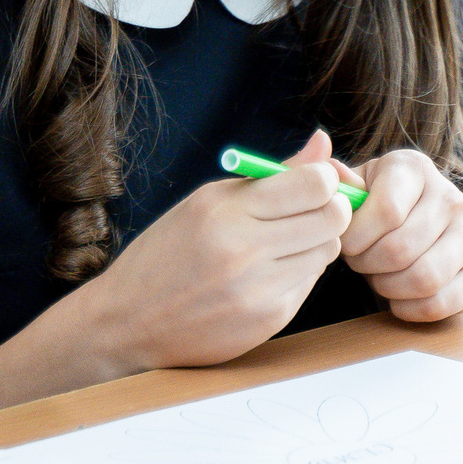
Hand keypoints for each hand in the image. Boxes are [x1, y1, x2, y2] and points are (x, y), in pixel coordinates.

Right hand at [78, 130, 350, 370]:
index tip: (313, 183)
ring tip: (282, 245)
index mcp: (224, 210)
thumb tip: (323, 142)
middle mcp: (243, 248)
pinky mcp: (270, 318)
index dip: (324, 179)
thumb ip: (271, 174)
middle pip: (333, 217)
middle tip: (310, 212)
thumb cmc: (166, 254)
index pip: (313, 183)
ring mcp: (259, 288)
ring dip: (315, 244)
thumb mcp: (207, 203)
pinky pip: (310, 283)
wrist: (129, 321)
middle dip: (331, 210)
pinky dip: (298, 273)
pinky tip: (267, 275)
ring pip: (328, 251)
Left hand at [340, 149, 462, 322]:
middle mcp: (450, 198)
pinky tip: (396, 298)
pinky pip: (443, 303)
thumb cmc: (368, 205)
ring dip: (388, 287)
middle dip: (367, 264)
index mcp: (415, 169)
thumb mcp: (350, 185)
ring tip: (377, 276)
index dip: (356, 236)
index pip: (387, 212)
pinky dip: (411, 309)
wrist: (402, 223)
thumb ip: (334, 180)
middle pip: (401, 249)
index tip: (344, 241)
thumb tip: (331, 174)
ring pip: (425, 278)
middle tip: (358, 261)